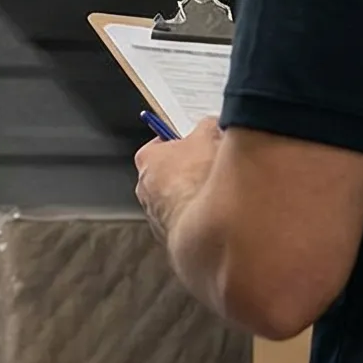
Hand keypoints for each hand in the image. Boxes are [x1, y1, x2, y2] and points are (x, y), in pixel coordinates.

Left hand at [134, 118, 223, 241]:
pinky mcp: (170, 236)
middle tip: (213, 166)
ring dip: (196, 195)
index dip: (184, 142)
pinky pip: (187, 220)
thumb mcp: (210, 135)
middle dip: (191, 169)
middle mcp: (144, 189)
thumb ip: (208, 127)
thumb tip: (213, 127)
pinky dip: (199, 216)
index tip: (200, 142)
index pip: (162, 144)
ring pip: (178, 199)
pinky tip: (215, 213)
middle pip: (170, 173)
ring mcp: (156, 215)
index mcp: (147, 159)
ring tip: (218, 192)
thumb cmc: (199, 177)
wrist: (205, 224)